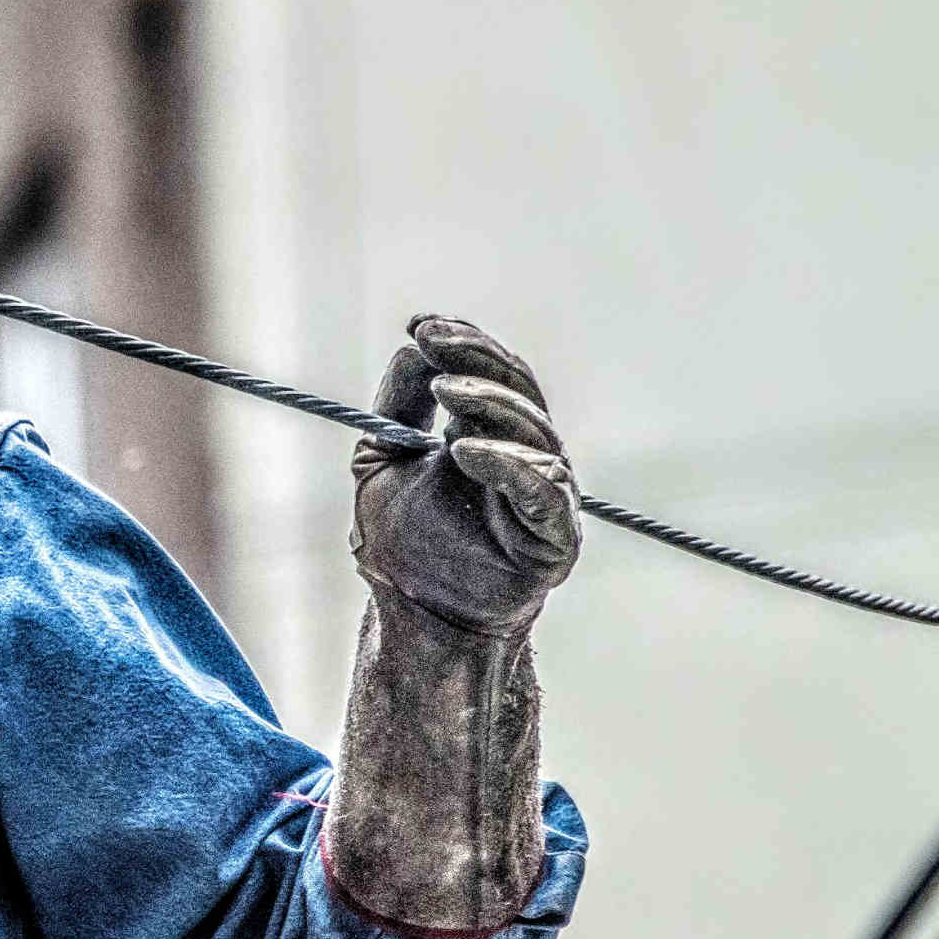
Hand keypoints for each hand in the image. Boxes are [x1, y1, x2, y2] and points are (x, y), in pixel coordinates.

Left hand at [350, 315, 579, 632]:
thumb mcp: (382, 461)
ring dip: (489, 404)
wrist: (416, 614)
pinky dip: (508, 464)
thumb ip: (396, 407)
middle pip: (518, 390)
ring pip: (533, 433)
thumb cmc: (402, 543)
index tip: (418, 325)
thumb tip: (410, 349)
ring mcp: (545, 494)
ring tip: (445, 391)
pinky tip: (465, 452)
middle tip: (432, 341)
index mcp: (489, 434)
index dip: (462, 342)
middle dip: (475, 358)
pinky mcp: (557, 537)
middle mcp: (525, 456)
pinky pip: (544, 491)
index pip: (492, 373)